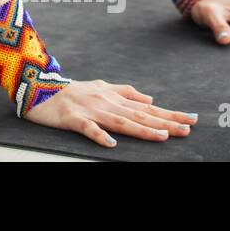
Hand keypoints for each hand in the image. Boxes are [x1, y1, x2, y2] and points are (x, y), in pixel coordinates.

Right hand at [23, 79, 195, 148]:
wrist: (39, 88)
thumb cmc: (72, 90)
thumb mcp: (101, 86)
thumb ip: (126, 92)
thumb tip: (150, 99)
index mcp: (113, 97)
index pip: (147, 107)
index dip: (169, 114)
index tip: (190, 119)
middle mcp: (106, 102)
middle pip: (139, 114)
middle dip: (165, 122)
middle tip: (187, 129)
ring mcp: (90, 110)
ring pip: (120, 121)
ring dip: (142, 129)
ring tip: (162, 136)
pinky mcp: (73, 118)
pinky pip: (87, 128)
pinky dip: (99, 135)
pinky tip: (111, 143)